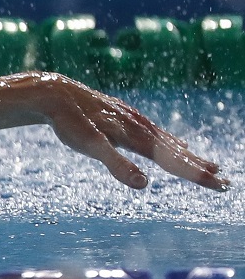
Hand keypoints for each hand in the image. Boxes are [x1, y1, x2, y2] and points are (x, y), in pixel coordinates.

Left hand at [36, 73, 228, 191]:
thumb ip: (117, 165)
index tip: (220, 185)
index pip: (173, 160)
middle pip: (175, 151)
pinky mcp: (123, 115)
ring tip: (208, 165)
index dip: (196, 173)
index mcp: (136, 136)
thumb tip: (143, 184)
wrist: (54, 93)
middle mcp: (139, 126)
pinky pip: (154, 131)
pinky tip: (173, 143)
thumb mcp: (91, 146)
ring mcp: (132, 120)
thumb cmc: (71, 122)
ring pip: (166, 140)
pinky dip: (169, 140)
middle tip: (225, 182)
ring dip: (188, 155)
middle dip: (199, 168)